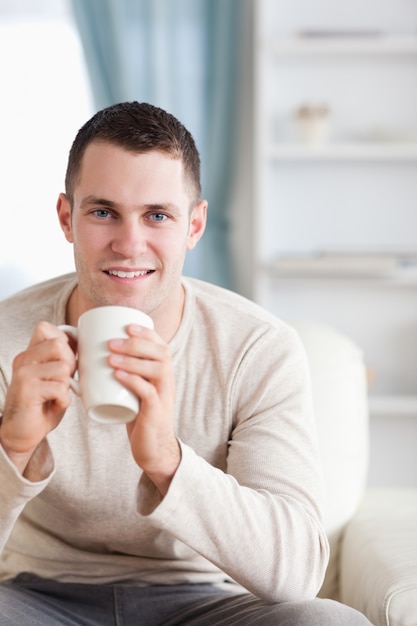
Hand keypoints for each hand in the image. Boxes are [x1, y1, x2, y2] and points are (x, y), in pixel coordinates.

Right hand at [0, 322, 75, 474]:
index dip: (64, 342)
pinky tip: (54, 406)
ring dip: (66, 386)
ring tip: (57, 396)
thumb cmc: (41, 405)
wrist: (21, 433)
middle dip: (69, 364)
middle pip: (58, 345)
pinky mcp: (28, 390)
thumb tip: (84, 341)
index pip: (46, 328)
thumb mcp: (52, 377)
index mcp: (29, 354)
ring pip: (62, 368)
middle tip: (63, 381)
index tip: (66, 361)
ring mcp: (24, 374)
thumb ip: (61, 359)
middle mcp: (23, 359)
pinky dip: (63, 401)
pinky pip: (60, 388)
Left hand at [108, 324, 179, 495]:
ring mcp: (163, 396)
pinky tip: (118, 376)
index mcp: (163, 374)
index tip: (127, 326)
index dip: (146, 333)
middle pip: (160, 353)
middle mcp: (167, 381)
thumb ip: (124, 374)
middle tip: (111, 342)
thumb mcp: (135, 391)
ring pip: (157, 369)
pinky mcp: (156, 412)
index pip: (161, 345)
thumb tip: (93, 357)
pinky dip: (134, 381)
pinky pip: (149, 392)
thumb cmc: (140, 417)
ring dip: (133, 360)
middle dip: (136, 343)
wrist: (154, 449)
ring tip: (110, 357)